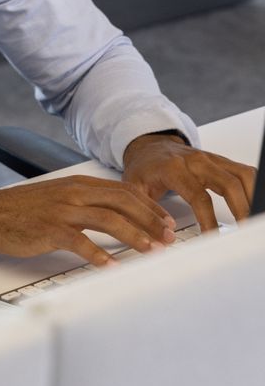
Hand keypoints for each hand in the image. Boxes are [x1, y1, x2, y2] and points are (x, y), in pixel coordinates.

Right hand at [0, 175, 176, 266]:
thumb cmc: (23, 209)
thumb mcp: (58, 197)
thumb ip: (85, 202)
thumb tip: (116, 217)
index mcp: (78, 184)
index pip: (124, 191)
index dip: (150, 206)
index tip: (167, 222)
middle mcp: (74, 193)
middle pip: (123, 202)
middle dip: (150, 220)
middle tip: (169, 237)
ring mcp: (63, 210)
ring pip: (109, 219)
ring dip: (135, 236)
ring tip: (152, 251)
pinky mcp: (50, 229)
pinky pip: (81, 242)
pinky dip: (100, 256)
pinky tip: (112, 267)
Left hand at [122, 133, 255, 231]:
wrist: (149, 145)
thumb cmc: (144, 167)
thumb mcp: (133, 188)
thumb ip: (143, 213)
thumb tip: (159, 239)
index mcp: (174, 168)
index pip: (199, 196)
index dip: (208, 220)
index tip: (212, 240)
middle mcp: (196, 161)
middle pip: (229, 184)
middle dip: (241, 210)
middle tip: (243, 234)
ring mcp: (211, 159)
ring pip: (242, 175)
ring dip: (251, 198)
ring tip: (251, 223)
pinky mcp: (220, 161)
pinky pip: (244, 172)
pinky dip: (252, 188)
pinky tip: (252, 204)